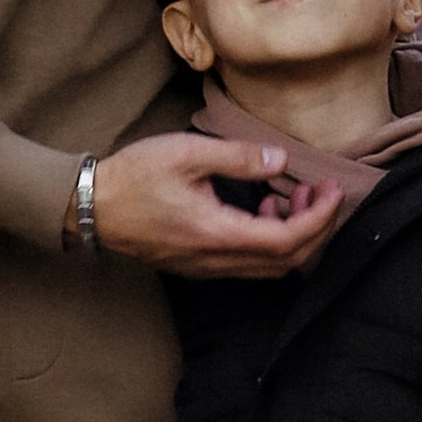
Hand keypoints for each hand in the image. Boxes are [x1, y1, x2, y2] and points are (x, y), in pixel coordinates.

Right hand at [83, 133, 347, 279]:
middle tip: (323, 192)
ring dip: (294, 235)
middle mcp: (216, 261)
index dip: (320, 218)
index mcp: (217, 234)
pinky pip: (249, 263)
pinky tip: (264, 206)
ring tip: (295, 194)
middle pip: (287, 261)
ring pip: (270, 266)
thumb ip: (238, 157)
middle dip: (316, 228)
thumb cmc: (134, 177)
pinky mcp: (198, 265)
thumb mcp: (187, 153)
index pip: (288, 240)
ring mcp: (206, 268)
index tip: (332, 189)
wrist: (89, 207)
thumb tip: (281, 160)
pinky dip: (270, 240)